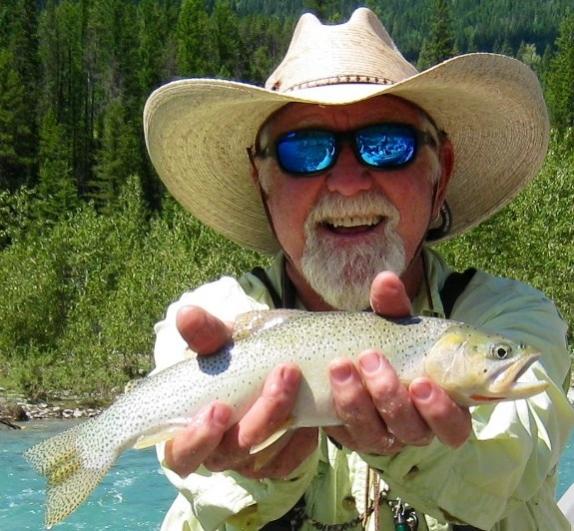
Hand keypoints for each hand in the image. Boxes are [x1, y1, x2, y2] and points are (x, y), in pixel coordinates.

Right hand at [164, 305, 317, 478]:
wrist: (285, 361)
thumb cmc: (243, 353)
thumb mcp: (228, 339)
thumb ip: (208, 333)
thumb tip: (186, 314)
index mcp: (192, 426)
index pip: (180, 453)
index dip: (196, 438)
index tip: (219, 407)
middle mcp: (217, 450)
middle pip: (228, 455)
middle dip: (258, 417)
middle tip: (280, 375)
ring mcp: (248, 460)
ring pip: (263, 458)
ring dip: (283, 415)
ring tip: (296, 374)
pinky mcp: (278, 461)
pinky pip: (291, 458)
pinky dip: (302, 435)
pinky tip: (310, 407)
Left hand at [324, 271, 471, 454]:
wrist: (350, 355)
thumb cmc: (388, 343)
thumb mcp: (393, 325)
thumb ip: (393, 307)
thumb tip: (386, 279)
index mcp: (439, 407)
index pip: (454, 428)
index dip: (442, 412)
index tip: (421, 382)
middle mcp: (414, 428)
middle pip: (411, 431)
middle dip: (390, 395)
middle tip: (372, 358)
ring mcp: (380, 435)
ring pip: (374, 434)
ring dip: (357, 399)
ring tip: (341, 364)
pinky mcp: (350, 435)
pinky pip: (344, 431)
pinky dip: (336, 404)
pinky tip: (327, 379)